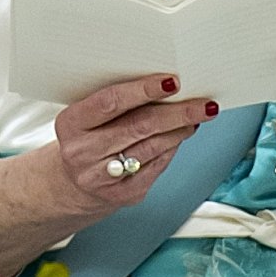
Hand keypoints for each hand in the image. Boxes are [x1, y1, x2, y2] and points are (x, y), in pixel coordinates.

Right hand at [53, 74, 217, 215]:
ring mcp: (103, 177)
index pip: (111, 102)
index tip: (172, 81)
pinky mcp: (124, 195)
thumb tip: (167, 86)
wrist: (73, 184)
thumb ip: (118, 101)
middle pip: (140, 127)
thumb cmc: (87, 138)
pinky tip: (181, 135)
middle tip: (203, 104)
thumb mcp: (87, 116)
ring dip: (181, 129)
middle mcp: (83, 153)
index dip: (143, 90)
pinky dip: (173, 147)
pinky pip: (158, 166)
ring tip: (197, 116)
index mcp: (71, 124)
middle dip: (178, 113)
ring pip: (153, 147)